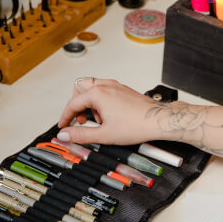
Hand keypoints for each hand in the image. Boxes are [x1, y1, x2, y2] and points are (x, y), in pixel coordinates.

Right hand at [57, 77, 173, 145]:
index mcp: (98, 93)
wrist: (158, 121)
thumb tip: (65, 135)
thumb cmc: (137, 125)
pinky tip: (107, 116)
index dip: (65, 117)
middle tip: (80, 121)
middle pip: (80, 89)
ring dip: (89, 103)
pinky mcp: (123, 90)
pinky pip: (104, 90)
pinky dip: (100, 101)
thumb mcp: (104, 135)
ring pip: (92, 88)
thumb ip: (81, 135)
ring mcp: (115, 86)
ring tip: (96, 121)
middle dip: (76, 106)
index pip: (72, 103)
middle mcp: (106, 86)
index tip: (63, 126)